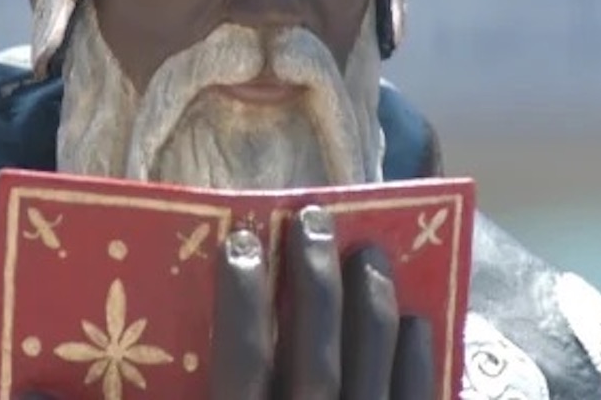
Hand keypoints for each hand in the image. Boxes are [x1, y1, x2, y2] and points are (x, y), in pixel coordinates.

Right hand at [212, 206, 433, 399]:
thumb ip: (205, 380)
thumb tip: (183, 332)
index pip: (243, 364)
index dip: (241, 301)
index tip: (240, 242)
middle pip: (315, 359)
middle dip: (316, 284)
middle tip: (313, 221)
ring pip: (371, 371)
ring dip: (371, 304)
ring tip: (369, 250)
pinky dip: (416, 359)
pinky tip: (415, 320)